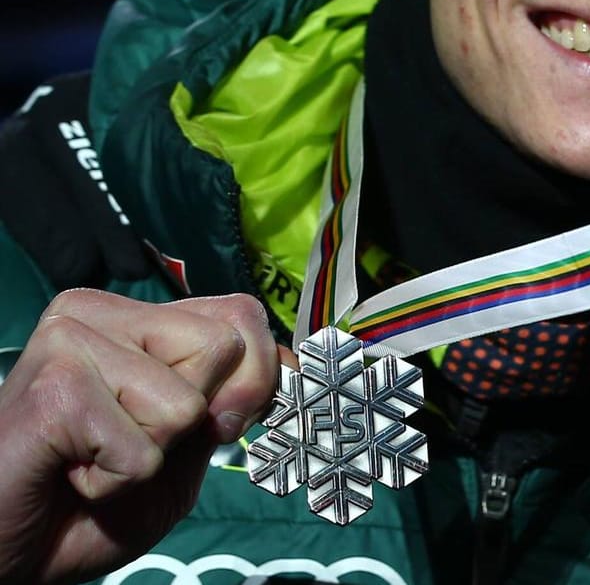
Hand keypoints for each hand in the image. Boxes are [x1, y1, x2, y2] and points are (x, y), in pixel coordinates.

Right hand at [0, 289, 287, 584]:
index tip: (202, 424)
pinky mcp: (54, 386)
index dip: (251, 380)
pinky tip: (69, 473)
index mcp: (136, 318)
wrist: (9, 553)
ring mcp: (71, 341)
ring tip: (93, 460)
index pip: (242, 314)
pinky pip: (143, 447)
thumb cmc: (90, 503)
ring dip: (151, 455)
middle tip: (129, 443)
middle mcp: (98, 313)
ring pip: (186, 403)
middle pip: (225, 344)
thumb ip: (232, 399)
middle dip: (200, 418)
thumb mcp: (184, 448)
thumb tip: (286, 360)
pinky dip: (117, 481)